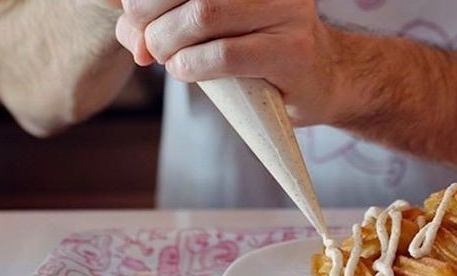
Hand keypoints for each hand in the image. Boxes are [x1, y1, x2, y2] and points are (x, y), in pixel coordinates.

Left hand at [115, 0, 345, 125]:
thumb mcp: (218, 29)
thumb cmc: (263, 54)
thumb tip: (132, 35)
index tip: (135, 14)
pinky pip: (225, 54)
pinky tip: (185, 70)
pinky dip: (192, 64)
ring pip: (205, 14)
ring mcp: (287, 14)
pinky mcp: (291, 52)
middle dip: (151, 16)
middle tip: (148, 41)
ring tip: (167, 57)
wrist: (324, 81)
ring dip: (169, 42)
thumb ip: (170, 23)